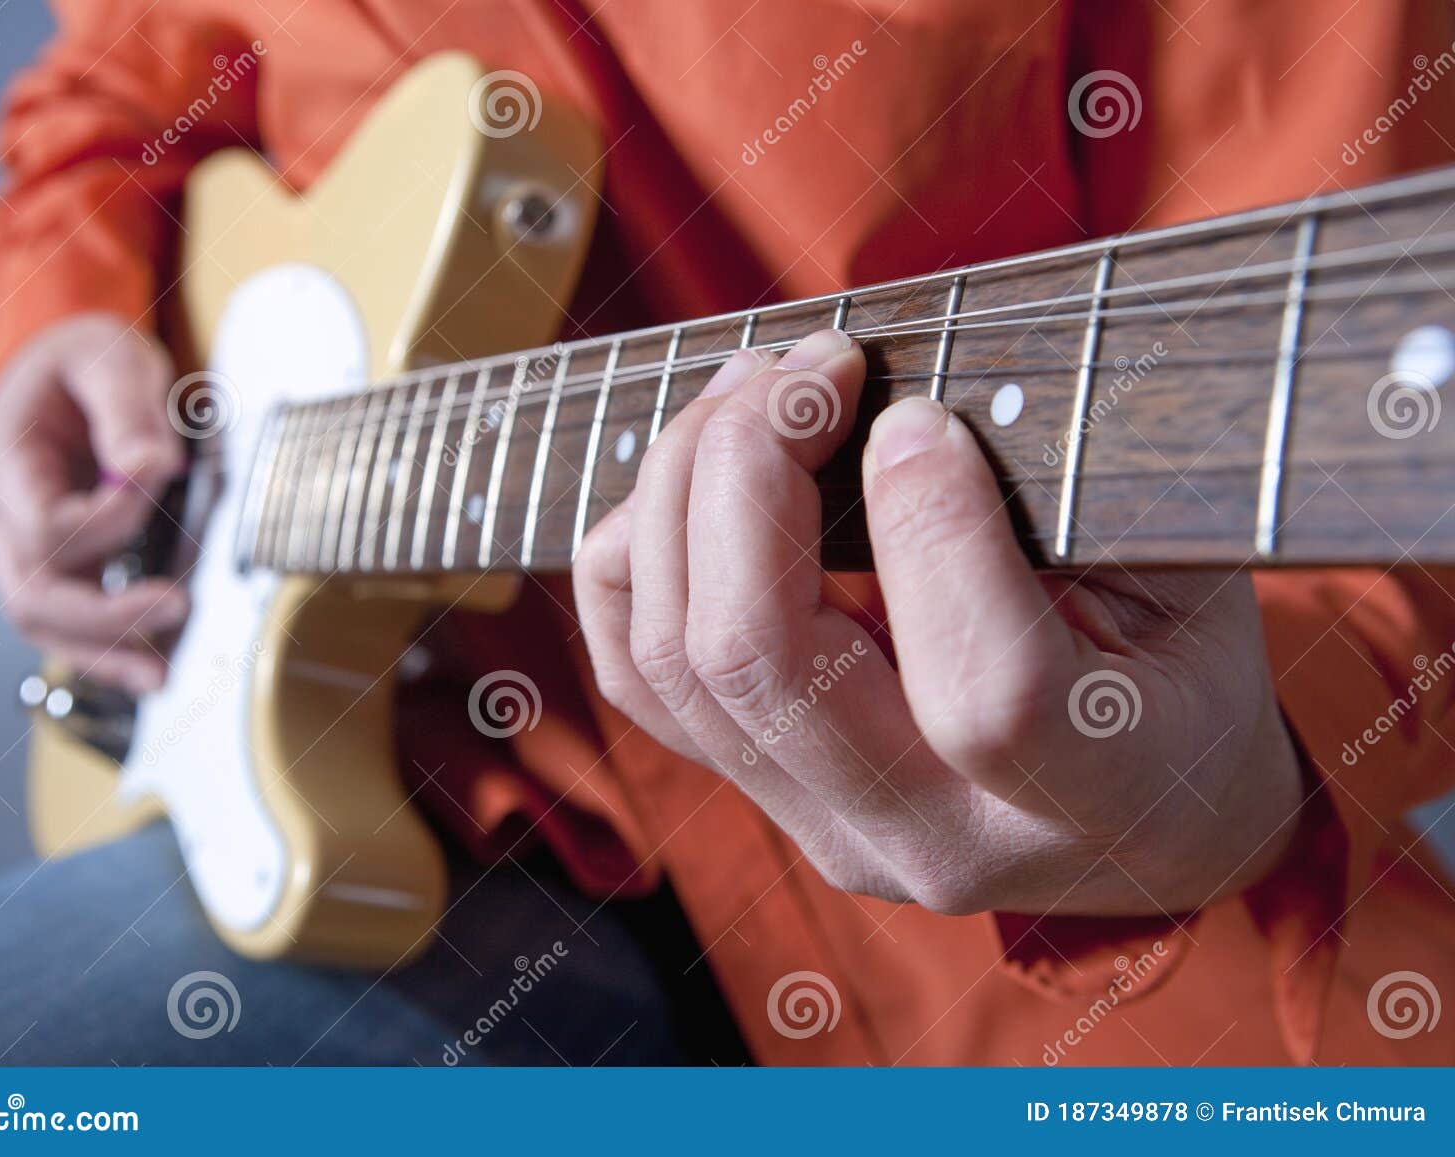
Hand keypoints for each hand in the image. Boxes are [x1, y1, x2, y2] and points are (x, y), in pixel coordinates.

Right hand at [0, 312, 188, 693]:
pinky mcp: (59, 561)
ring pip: (45, 621)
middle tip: (175, 606)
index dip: (108, 519)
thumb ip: (126, 408)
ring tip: (159, 678)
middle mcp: (5, 515)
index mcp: (6, 462)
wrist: (67, 366)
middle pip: (32, 593)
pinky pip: (70, 619)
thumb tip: (149, 469)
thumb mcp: (107, 356)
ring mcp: (26, 545)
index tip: (159, 477)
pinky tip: (149, 667)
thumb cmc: (83, 360)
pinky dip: (107, 647)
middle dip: (103, 615)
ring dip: (102, 653)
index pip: (45, 524)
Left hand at [574, 329, 1302, 916]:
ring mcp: (827, 827)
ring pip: (676, 661)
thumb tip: (897, 405)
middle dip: (749, 471)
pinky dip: (637, 561)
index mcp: (1091, 791)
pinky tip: (687, 483)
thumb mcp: (1187, 577)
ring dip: (682, 492)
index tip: (918, 413)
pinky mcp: (766, 800)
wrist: (1149, 815)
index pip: (982, 690)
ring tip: (748, 391)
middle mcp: (933, 833)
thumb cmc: (1181, 672)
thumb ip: (1066, 499)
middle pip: (761, 660)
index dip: (933, 525)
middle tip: (803, 365)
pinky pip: (641, 683)